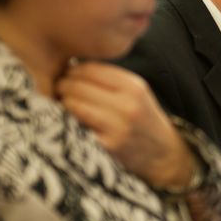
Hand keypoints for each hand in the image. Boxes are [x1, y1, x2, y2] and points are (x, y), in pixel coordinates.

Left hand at [57, 62, 193, 188]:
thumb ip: (110, 79)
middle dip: (63, 86)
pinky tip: (69, 122)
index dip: (73, 70)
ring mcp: (118, 127)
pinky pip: (76, 127)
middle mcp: (128, 105)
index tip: (67, 76)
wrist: (162, 154)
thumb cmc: (142, 119)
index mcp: (134, 87)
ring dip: (62, 104)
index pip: (90, 69)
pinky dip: (68, 123)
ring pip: (74, 105)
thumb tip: (72, 66)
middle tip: (59, 91)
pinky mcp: (108, 146)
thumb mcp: (136, 92)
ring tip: (62, 105)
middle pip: (78, 85)